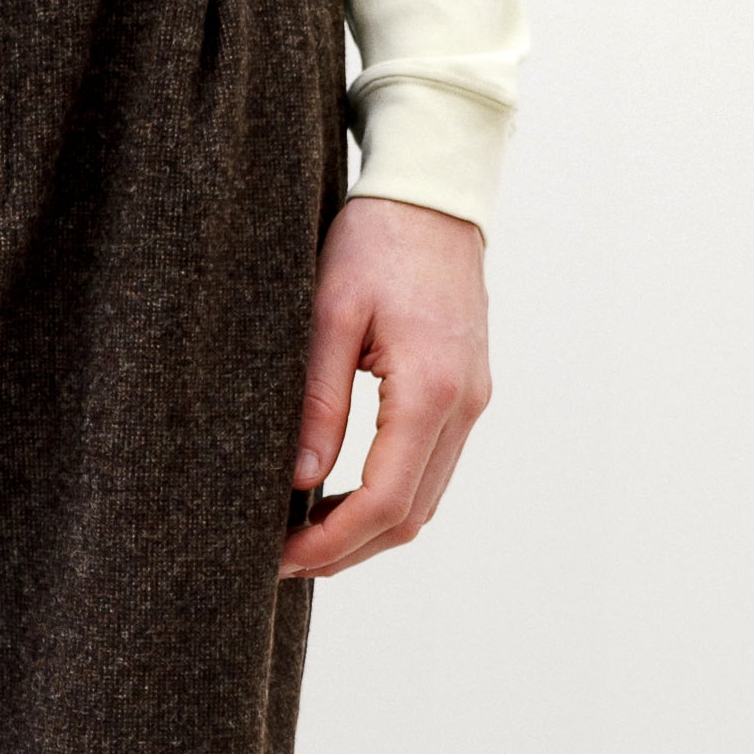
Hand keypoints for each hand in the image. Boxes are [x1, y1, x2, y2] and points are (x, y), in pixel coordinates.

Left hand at [283, 197, 491, 579]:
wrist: (433, 193)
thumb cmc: (376, 240)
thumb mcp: (328, 314)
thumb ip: (318, 402)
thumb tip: (299, 481)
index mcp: (430, 390)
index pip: (384, 502)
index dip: (331, 543)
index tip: (281, 557)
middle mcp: (464, 406)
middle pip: (410, 517)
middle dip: (346, 551)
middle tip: (282, 560)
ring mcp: (472, 403)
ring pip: (424, 502)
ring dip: (367, 531)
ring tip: (304, 537)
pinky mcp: (467, 395)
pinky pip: (430, 470)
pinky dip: (387, 500)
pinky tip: (338, 499)